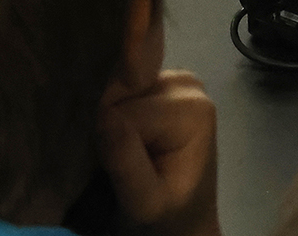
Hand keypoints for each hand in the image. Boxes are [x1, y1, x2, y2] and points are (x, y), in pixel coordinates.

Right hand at [99, 70, 218, 235]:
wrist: (182, 218)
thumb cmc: (166, 215)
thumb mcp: (145, 202)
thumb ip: (127, 162)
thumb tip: (105, 116)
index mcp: (192, 108)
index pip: (122, 113)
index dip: (111, 144)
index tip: (122, 171)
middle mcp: (187, 83)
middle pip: (119, 95)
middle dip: (109, 129)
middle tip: (123, 164)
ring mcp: (174, 79)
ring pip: (114, 90)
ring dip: (110, 122)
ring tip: (125, 153)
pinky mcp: (160, 82)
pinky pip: (117, 89)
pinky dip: (113, 113)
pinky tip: (123, 136)